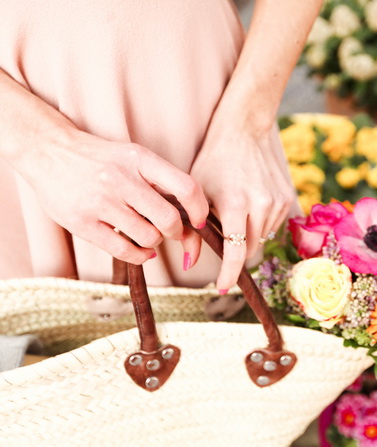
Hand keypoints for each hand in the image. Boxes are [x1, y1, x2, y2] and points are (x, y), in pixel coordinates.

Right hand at [14, 130, 208, 264]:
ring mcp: (100, 201)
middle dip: (177, 232)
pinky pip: (123, 250)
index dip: (200, 210)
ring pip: (148, 237)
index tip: (198, 221)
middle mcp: (121, 178)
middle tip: (172, 233)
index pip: (186, 188)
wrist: (48, 150)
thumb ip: (161, 182)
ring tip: (148, 235)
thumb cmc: (101, 159)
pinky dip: (140, 256)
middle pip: (169, 219)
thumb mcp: (133, 158)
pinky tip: (140, 251)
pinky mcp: (82, 222)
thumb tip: (194, 220)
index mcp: (140, 159)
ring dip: (155, 242)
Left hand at [191, 121, 295, 291]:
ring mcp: (277, 201)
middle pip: (248, 249)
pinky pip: (272, 224)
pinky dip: (260, 222)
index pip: (234, 252)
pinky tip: (250, 202)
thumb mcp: (197, 193)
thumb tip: (190, 263)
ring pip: (261, 238)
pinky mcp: (287, 198)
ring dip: (248, 234)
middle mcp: (261, 205)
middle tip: (222, 232)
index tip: (221, 288)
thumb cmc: (213, 162)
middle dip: (234, 250)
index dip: (228, 274)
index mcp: (235, 204)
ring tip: (237, 210)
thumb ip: (193, 229)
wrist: (243, 132)